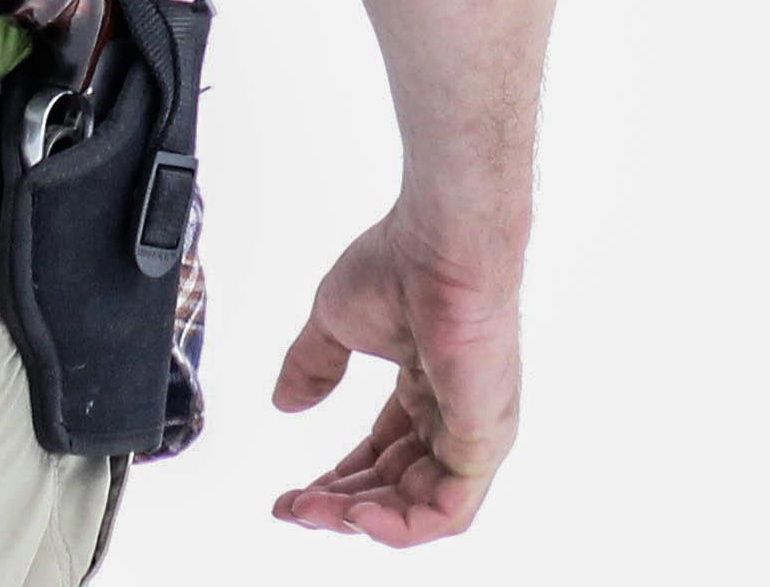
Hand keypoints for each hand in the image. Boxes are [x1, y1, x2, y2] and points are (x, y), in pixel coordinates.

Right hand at [269, 200, 523, 544]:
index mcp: (426, 388)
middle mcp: (453, 414)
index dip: (337, 482)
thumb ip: (313, 365)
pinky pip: (448, 511)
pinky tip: (356, 515)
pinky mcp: (485, 438)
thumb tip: (284, 404)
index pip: (384, 457)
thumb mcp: (337, 322)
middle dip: (338, 506)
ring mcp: (473, 430)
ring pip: (419, 509)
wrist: (439, 242)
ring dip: (360, 521)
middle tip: (293, 507)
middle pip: (396, 489)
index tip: (291, 495)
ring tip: (313, 511)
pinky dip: (400, 526)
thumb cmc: (402, 263)